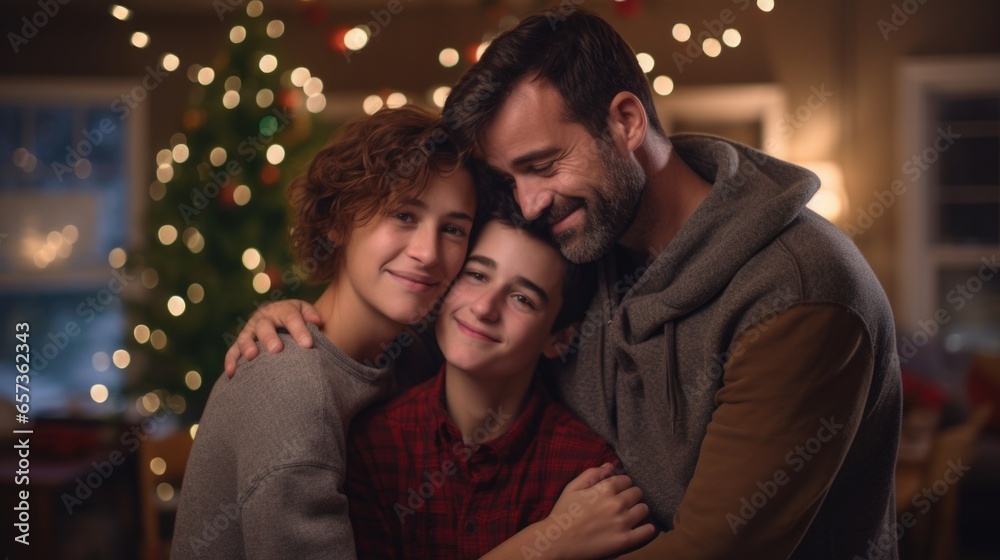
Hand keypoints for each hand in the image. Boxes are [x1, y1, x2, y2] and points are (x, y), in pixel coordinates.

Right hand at [223, 300, 322, 376]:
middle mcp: (264, 318)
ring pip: (246, 337)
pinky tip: (232, 374)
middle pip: (265, 325)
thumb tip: (316, 321)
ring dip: (247, 346)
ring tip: (252, 356)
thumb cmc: (301, 322)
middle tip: (276, 349)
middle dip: (270, 337)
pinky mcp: (241, 344)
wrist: (286, 323)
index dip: (299, 330)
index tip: (308, 344)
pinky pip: (233, 352)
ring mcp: (251, 330)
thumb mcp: (308, 314)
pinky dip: (231, 361)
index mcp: (283, 309)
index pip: (291, 317)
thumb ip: (312, 316)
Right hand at [531, 463, 655, 559]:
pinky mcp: (625, 540)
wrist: (557, 542)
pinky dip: (647, 529)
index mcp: (604, 489)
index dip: (622, 485)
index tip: (618, 491)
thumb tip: (610, 465)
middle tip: (624, 504)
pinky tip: (641, 528)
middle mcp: (617, 503)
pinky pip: (647, 531)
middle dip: (631, 496)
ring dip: (638, 511)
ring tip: (630, 515)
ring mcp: (622, 522)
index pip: (627, 480)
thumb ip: (592, 474)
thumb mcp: (573, 488)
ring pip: (644, 509)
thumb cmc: (563, 513)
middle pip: (637, 493)